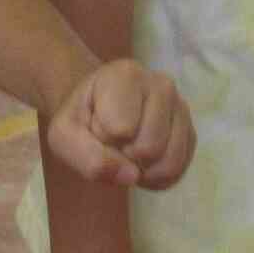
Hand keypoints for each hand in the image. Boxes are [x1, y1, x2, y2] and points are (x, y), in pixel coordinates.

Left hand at [43, 61, 194, 191]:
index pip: (120, 129)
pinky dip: (156, 178)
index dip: (102, 138)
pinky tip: (141, 163)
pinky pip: (178, 170)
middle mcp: (162, 85)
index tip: (95, 124)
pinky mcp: (190, 132)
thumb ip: (88, 157)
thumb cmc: (80, 118)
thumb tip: (132, 176)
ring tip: (127, 150)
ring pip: (168, 162)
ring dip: (142, 170)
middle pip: (149, 147)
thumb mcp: (63, 137)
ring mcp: (181, 108)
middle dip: (124, 155)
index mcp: (127, 75)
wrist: (97, 110)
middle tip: (112, 140)